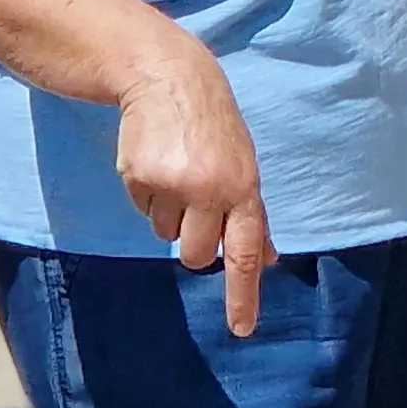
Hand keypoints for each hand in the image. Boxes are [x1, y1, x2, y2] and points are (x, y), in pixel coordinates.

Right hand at [112, 41, 273, 336]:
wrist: (170, 78)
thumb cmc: (214, 128)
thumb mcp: (245, 166)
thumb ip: (253, 217)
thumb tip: (267, 261)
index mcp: (244, 189)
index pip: (246, 254)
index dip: (243, 295)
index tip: (242, 329)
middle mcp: (211, 190)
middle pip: (197, 255)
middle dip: (193, 241)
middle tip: (194, 203)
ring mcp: (173, 184)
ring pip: (165, 233)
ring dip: (168, 212)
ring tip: (176, 170)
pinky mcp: (139, 175)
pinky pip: (142, 208)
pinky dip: (146, 192)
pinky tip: (156, 160)